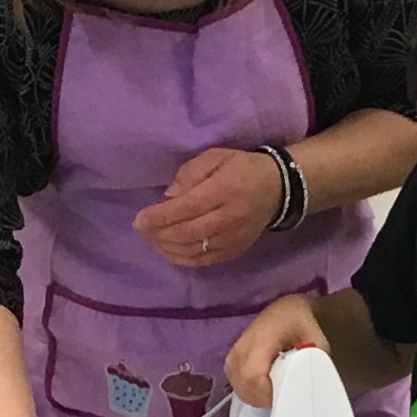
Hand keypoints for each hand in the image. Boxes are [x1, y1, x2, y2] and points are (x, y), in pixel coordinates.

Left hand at [132, 145, 280, 270]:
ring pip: (194, 250)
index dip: (160, 216)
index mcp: (225, 189)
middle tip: (141, 229)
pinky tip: (168, 251)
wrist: (277, 188)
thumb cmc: (241, 168)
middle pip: (187, 232)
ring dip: (167, 247)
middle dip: (159, 233)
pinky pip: (204, 260)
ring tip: (151, 239)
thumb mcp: (216, 156)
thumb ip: (191, 173)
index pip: (187, 208)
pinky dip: (182, 259)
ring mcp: (234, 237)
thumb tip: (169, 196)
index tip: (139, 219)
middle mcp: (230, 217)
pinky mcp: (235, 250)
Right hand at [223, 295, 328, 408]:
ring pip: (237, 385)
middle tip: (282, 397)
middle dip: (263, 398)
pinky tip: (263, 389)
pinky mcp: (231, 358)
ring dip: (255, 396)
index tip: (284, 395)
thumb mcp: (316, 342)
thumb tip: (307, 387)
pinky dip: (248, 390)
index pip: (253, 376)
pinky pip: (234, 381)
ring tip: (274, 393)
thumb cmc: (302, 325)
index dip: (266, 393)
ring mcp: (234, 352)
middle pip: (243, 384)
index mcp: (261, 339)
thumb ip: (310, 364)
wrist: (287, 310)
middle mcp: (242, 346)